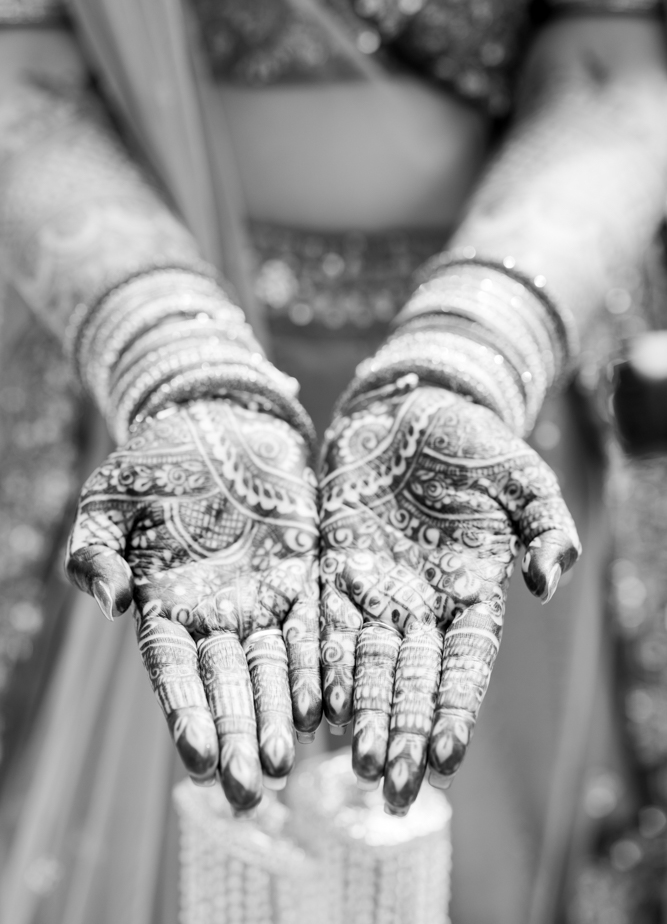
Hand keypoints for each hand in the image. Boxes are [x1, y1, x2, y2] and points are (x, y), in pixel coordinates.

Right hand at [66, 399, 319, 811]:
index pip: (175, 671)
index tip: (196, 760)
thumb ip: (96, 549)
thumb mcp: (110, 496)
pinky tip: (323, 708)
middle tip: (247, 792)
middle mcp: (215, 615)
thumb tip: (109, 602)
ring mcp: (261, 599)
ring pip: (272, 669)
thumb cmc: (156, 456)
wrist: (218, 420)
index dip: (186, 713)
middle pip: (227, 685)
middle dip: (235, 736)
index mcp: (164, 605)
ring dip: (277, 717)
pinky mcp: (304, 576)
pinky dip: (315, 668)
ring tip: (285, 765)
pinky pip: (312, 630)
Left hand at [319, 383, 579, 813]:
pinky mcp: (333, 567)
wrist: (410, 407)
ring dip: (362, 713)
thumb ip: (544, 526)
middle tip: (393, 791)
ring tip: (355, 765)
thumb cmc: (473, 438)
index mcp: (473, 589)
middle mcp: (423, 601)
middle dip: (405, 732)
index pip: (465, 661)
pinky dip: (321, 665)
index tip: (445, 755)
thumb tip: (545, 583)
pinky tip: (313, 706)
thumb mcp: (523, 476)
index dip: (455, 706)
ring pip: (368, 664)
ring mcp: (376, 587)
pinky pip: (325, 625)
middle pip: (414, 678)